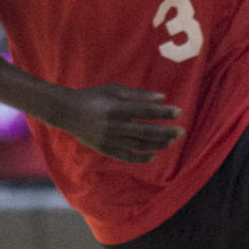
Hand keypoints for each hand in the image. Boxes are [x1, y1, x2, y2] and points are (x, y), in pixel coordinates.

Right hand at [59, 83, 183, 163]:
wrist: (66, 111)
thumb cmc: (93, 96)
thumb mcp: (114, 90)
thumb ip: (138, 95)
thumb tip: (162, 97)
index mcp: (116, 108)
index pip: (146, 111)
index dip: (164, 112)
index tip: (179, 112)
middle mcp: (113, 126)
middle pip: (145, 131)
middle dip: (165, 132)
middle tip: (181, 131)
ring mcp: (109, 140)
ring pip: (138, 145)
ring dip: (157, 144)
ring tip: (171, 141)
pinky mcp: (104, 149)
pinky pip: (126, 156)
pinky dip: (141, 157)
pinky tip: (154, 155)